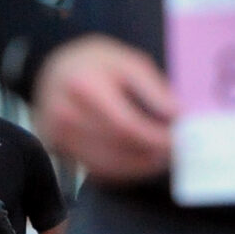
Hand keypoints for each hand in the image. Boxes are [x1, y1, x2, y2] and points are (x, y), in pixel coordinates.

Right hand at [33, 34, 173, 181]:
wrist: (56, 69)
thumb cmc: (95, 63)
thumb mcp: (129, 63)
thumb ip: (154, 89)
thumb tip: (177, 115)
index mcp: (84, 87)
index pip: (125, 125)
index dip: (155, 138)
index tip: (178, 141)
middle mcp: (64, 114)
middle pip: (116, 148)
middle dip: (150, 154)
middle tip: (175, 152)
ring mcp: (56, 134)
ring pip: (105, 165)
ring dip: (137, 167)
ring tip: (160, 159)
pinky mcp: (56, 148)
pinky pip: (93, 168)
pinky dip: (120, 170)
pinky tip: (138, 161)